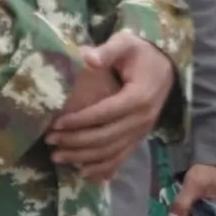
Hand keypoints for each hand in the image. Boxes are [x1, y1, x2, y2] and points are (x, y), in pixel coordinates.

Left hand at [42, 34, 172, 182]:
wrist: (165, 65)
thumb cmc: (140, 53)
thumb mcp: (126, 43)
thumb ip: (108, 50)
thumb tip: (87, 57)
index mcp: (138, 97)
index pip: (105, 113)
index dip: (80, 120)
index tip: (56, 123)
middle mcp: (143, 118)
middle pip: (106, 137)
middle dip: (75, 141)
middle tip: (50, 141)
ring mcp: (143, 131)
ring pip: (112, 152)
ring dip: (83, 158)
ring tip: (57, 157)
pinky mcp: (140, 137)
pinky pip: (122, 157)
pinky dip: (102, 168)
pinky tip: (83, 172)